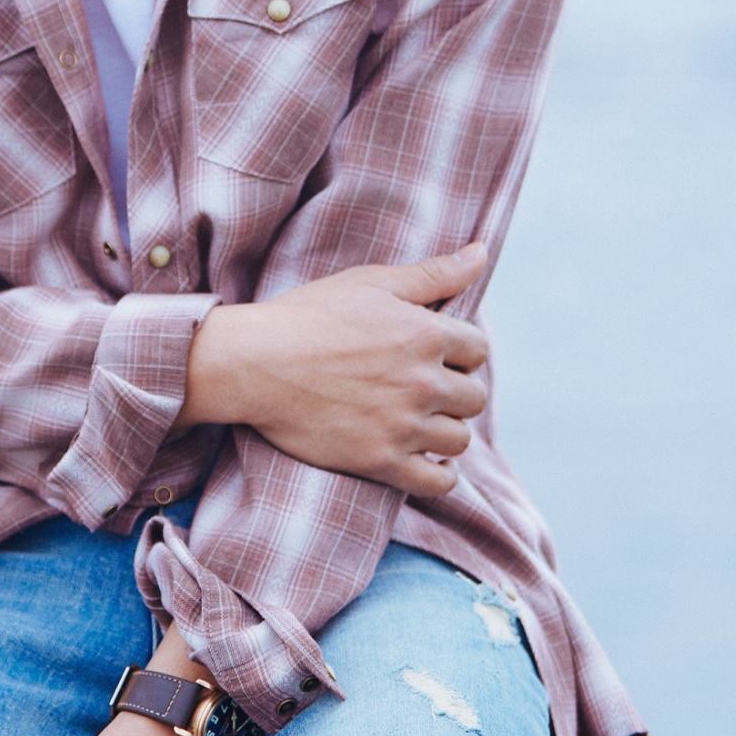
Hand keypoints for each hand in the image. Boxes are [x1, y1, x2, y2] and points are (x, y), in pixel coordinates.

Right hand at [180, 243, 491, 498]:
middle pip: (474, 397)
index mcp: (426, 334)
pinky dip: (439, 474)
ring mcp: (403, 426)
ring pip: (459, 440)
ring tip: (420, 421)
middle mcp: (423, 382)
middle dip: (454, 390)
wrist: (254, 363)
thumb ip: (434, 273)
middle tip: (422, 387)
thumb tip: (481, 253)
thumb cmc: (309, 316)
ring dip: (446, 430)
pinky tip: (423, 458)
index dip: (458, 350)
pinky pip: (437, 482)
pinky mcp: (381, 461)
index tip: (434, 354)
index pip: (478, 350)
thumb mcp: (371, 282)